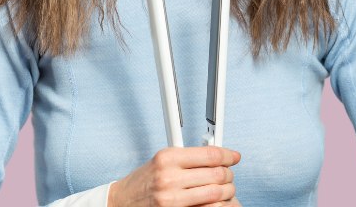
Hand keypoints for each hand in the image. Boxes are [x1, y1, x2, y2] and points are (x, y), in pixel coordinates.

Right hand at [108, 146, 241, 206]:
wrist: (121, 202)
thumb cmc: (144, 181)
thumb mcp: (163, 160)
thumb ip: (189, 157)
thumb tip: (218, 155)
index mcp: (168, 157)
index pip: (210, 154)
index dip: (228, 155)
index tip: (234, 157)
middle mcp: (169, 177)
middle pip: (216, 174)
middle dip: (229, 175)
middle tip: (230, 175)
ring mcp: (171, 198)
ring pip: (215, 193)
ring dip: (226, 192)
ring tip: (226, 190)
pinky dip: (217, 205)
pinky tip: (218, 202)